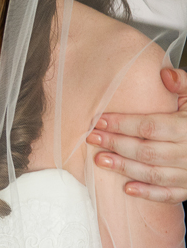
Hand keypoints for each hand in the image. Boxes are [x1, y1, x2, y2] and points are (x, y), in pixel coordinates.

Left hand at [87, 67, 186, 202]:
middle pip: (146, 151)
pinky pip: (170, 194)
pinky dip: (149, 193)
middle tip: (91, 138)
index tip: (98, 120)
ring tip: (100, 160)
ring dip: (125, 168)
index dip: (122, 124)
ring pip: (154, 173)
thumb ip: (182, 83)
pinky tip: (128, 189)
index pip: (149, 127)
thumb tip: (165, 74)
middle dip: (116, 144)